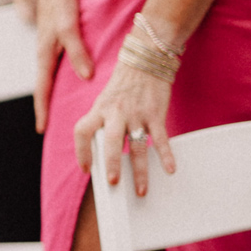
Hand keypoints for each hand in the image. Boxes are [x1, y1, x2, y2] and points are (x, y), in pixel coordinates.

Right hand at [32, 0, 91, 134]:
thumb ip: (78, 52)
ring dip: (54, 93)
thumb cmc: (61, 3)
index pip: (41, 89)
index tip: (42, 129)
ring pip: (52, 76)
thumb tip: (86, 76)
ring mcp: (50, 47)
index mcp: (44, 53)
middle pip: (45, 86)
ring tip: (62, 109)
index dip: (42, 110)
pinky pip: (58, 65)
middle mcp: (45, 53)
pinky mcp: (57, 40)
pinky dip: (61, 78)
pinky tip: (73, 82)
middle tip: (52, 125)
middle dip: (47, 106)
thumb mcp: (69, 27)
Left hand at [74, 63, 177, 195]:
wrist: (145, 61)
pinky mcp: (156, 113)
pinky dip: (166, 155)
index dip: (81, 151)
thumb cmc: (123, 87)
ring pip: (137, 145)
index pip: (82, 131)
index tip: (86, 169)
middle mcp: (115, 112)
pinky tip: (170, 170)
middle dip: (111, 164)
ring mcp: (136, 114)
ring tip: (141, 190)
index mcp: (98, 109)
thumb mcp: (105, 102)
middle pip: (109, 141)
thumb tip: (103, 155)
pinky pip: (161, 138)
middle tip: (114, 183)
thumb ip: (102, 124)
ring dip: (140, 170)